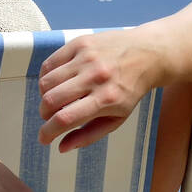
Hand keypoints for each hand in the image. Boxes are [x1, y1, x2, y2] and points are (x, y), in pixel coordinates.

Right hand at [37, 29, 163, 151]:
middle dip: (44, 114)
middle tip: (50, 117)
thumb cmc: (130, 90)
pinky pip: (49, 64)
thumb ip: (89, 135)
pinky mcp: (80, 43)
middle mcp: (96, 76)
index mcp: (106, 99)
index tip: (43, 138)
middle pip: (51, 100)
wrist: (148, 53)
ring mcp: (87, 58)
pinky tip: (56, 82)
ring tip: (54, 99)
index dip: (48, 132)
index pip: (65, 118)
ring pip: (46, 82)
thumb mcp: (117, 118)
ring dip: (44, 96)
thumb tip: (61, 147)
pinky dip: (46, 77)